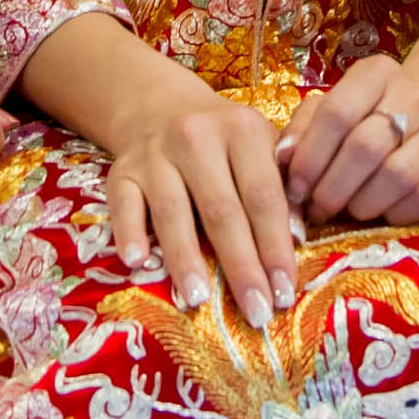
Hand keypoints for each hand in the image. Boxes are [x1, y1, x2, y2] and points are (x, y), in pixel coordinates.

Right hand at [98, 73, 298, 317]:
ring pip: (172, 211)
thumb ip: (283, 187)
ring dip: (186, 258)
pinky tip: (135, 262)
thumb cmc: (224, 142)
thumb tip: (296, 239)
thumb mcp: (261, 147)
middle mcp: (196, 137)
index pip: (263, 196)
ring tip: (199, 299)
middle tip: (255, 312)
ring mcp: (155, 155)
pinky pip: (122, 205)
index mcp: (242, 130)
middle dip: (241, 265)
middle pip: (222, 210)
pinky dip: (129, 232)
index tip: (285, 292)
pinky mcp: (122, 171)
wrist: (161, 107)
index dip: (275, 246)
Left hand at [277, 48, 418, 227]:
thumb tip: (283, 157)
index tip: (295, 188)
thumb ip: (302, 128)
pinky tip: (382, 212)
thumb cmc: (364, 122)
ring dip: (362, 204)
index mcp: (377, 73)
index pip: (336, 112)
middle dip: (332, 188)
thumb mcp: (329, 112)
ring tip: (348, 210)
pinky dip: (395, 213)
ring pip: (395, 176)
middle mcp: (415, 96)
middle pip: (364, 147)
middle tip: (317, 208)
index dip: (309, 156)